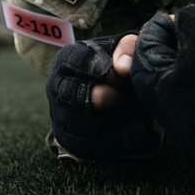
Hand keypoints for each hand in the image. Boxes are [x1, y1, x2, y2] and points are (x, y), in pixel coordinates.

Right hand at [45, 32, 161, 161]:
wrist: (123, 90)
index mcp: (68, 59)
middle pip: (74, 97)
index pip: (79, 65)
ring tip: (139, 113)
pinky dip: (116, 142)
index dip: (107, 73)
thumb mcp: (128, 49)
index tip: (126, 79)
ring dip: (116, 121)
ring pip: (81, 126)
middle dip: (107, 99)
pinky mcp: (67, 138)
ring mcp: (58, 114)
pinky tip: (138, 130)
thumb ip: (129, 47)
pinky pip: (86, 147)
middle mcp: (56, 86)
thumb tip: (122, 66)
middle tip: (128, 97)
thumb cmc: (122, 65)